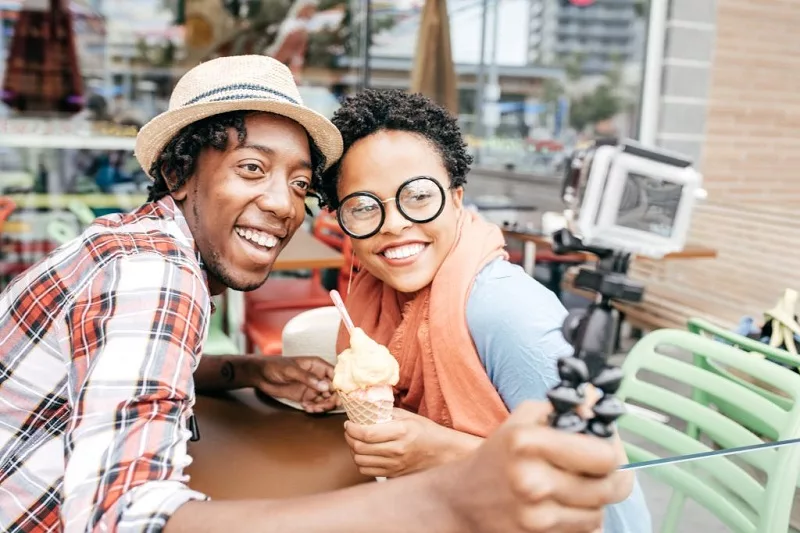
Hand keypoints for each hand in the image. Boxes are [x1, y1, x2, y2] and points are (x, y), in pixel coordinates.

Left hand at [251, 356, 337, 413]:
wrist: (260, 375)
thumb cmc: (275, 366)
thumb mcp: (291, 370)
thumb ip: (307, 378)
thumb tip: (326, 386)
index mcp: (317, 365)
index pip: (335, 375)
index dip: (339, 386)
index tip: (338, 396)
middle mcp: (318, 376)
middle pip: (333, 389)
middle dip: (331, 399)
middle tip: (323, 407)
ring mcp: (312, 387)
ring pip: (326, 399)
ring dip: (322, 406)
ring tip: (312, 408)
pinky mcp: (305, 396)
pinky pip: (316, 404)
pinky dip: (314, 408)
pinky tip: (306, 408)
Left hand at [344, 408, 470, 477]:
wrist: (443, 452)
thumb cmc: (427, 432)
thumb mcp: (409, 417)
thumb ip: (387, 413)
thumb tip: (366, 409)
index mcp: (400, 432)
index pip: (366, 433)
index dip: (351, 429)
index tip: (349, 423)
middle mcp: (396, 450)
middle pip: (360, 448)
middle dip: (349, 438)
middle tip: (349, 431)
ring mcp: (395, 465)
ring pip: (361, 462)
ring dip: (353, 451)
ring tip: (356, 442)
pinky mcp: (394, 475)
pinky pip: (368, 472)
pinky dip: (361, 462)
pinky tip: (365, 454)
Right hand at [443, 400, 621, 532]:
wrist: (462, 499)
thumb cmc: (498, 454)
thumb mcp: (523, 419)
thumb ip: (563, 408)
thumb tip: (596, 401)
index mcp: (528, 443)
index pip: (603, 456)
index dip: (613, 449)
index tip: (608, 444)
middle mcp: (532, 481)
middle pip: (608, 488)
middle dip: (612, 476)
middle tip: (603, 468)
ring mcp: (536, 515)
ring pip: (599, 513)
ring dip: (595, 500)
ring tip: (576, 486)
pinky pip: (584, 531)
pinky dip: (581, 518)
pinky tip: (564, 504)